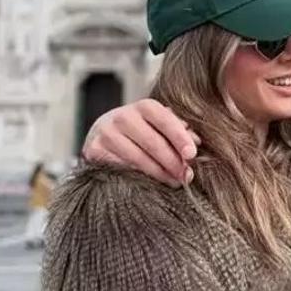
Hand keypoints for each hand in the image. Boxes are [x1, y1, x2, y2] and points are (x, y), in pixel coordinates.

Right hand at [82, 99, 200, 185]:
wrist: (102, 132)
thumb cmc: (142, 130)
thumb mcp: (159, 125)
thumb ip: (178, 130)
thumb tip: (196, 142)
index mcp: (144, 106)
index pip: (165, 120)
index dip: (179, 137)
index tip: (192, 154)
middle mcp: (123, 116)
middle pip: (153, 142)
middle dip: (173, 162)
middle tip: (187, 176)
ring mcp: (106, 133)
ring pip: (138, 158)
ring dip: (159, 173)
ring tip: (174, 182)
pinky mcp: (94, 150)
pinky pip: (121, 168)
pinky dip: (138, 177)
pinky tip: (150, 184)